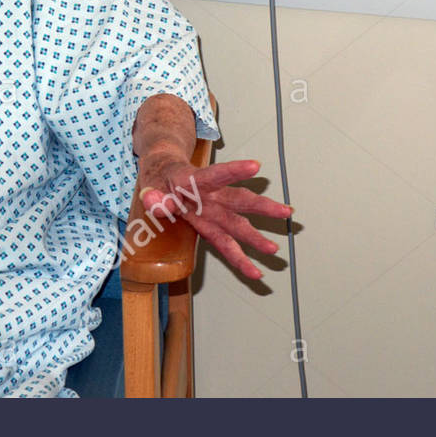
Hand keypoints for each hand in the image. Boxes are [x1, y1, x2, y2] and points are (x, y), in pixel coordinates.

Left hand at [136, 155, 292, 280]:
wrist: (164, 173)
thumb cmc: (160, 177)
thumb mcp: (150, 182)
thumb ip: (153, 195)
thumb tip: (154, 202)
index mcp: (194, 181)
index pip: (215, 174)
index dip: (233, 171)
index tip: (255, 166)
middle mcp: (209, 196)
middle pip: (238, 199)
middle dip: (261, 207)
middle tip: (285, 212)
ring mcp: (212, 210)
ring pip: (238, 222)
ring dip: (256, 236)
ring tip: (274, 250)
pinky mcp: (210, 224)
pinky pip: (225, 242)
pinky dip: (238, 256)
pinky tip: (253, 270)